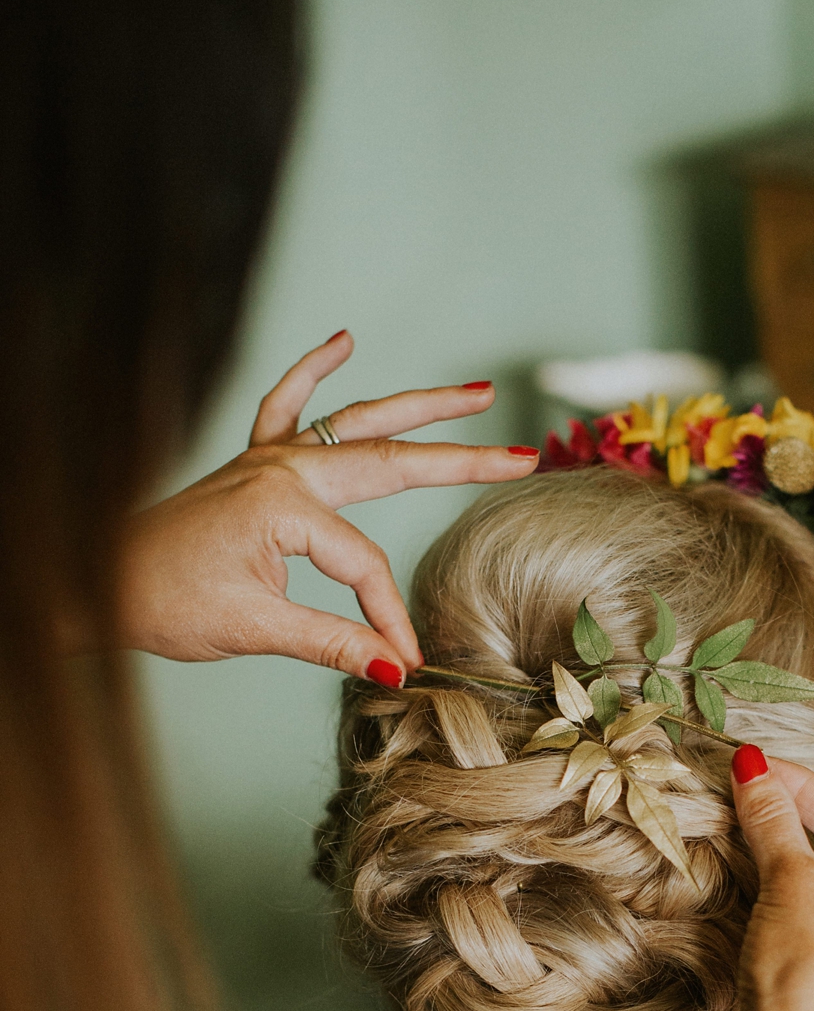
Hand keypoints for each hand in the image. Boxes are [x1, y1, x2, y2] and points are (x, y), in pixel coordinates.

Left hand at [118, 332, 538, 676]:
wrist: (95, 581)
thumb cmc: (162, 602)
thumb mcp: (253, 628)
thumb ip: (330, 643)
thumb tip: (395, 670)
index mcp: (285, 505)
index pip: (366, 564)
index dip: (390, 618)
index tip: (406, 663)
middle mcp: (282, 468)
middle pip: (389, 460)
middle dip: (460, 459)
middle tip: (521, 455)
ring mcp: (266, 459)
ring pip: (355, 423)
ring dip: (416, 406)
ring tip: (476, 392)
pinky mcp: (250, 464)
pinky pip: (286, 406)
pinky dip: (313, 372)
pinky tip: (342, 340)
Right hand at [726, 747, 813, 1010]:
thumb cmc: (803, 982)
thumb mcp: (788, 888)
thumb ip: (775, 822)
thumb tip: (754, 770)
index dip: (802, 788)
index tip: (755, 767)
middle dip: (803, 834)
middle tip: (755, 804)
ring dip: (804, 881)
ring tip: (759, 856)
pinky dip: (808, 928)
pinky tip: (781, 925)